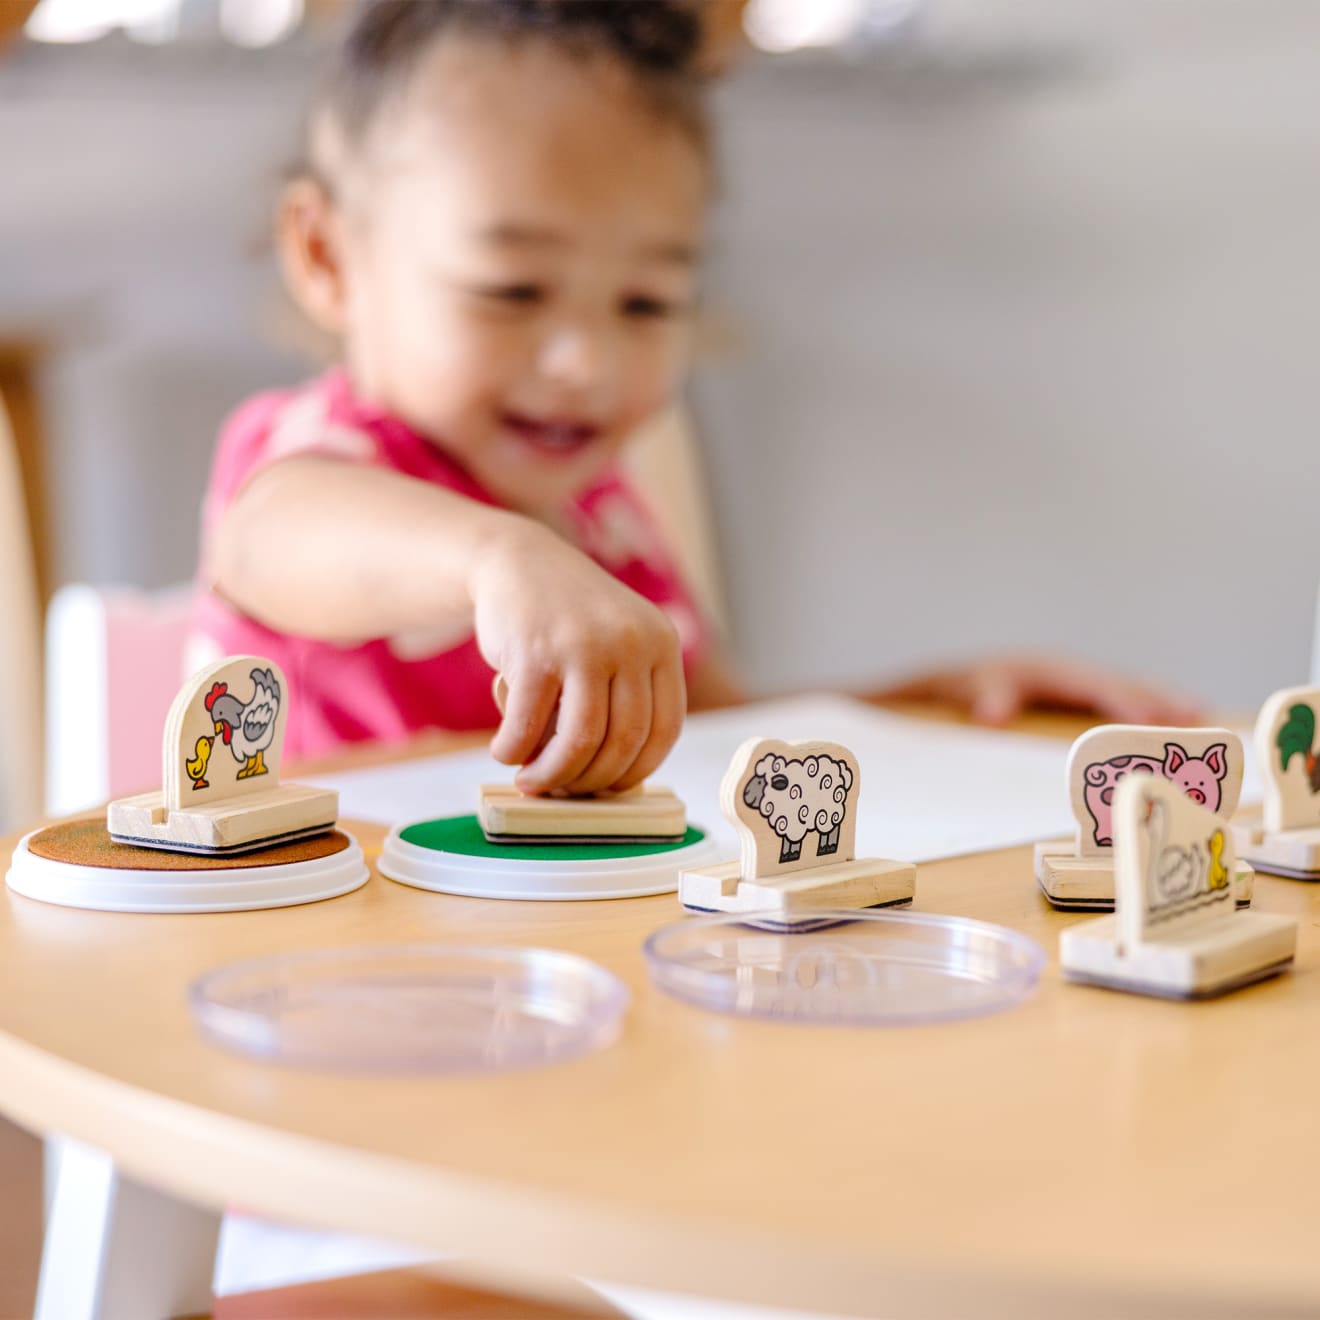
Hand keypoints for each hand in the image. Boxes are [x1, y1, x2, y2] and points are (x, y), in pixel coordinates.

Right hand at [472, 522, 685, 794]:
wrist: (517, 560)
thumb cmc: (568, 618)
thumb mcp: (619, 641)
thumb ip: (626, 694)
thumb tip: (615, 780)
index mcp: (661, 643)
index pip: (664, 729)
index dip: (637, 770)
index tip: (611, 788)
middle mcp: (631, 642)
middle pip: (623, 742)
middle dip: (590, 780)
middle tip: (564, 790)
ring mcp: (584, 646)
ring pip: (580, 741)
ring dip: (553, 775)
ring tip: (532, 781)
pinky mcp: (535, 653)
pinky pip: (528, 726)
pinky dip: (514, 751)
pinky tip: (505, 751)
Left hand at [873, 653, 1203, 727]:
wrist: (963, 678)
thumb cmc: (970, 685)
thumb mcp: (973, 689)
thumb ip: (987, 699)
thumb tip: (990, 716)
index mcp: (1052, 669)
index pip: (1094, 685)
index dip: (1122, 701)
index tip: (1147, 719)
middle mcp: (1073, 671)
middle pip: (1121, 683)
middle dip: (1157, 699)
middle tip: (1195, 716)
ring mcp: (1080, 682)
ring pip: (1127, 689)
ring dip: (1161, 701)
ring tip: (1200, 717)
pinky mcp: (1082, 696)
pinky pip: (1120, 699)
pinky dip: (1148, 706)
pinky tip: (1175, 722)